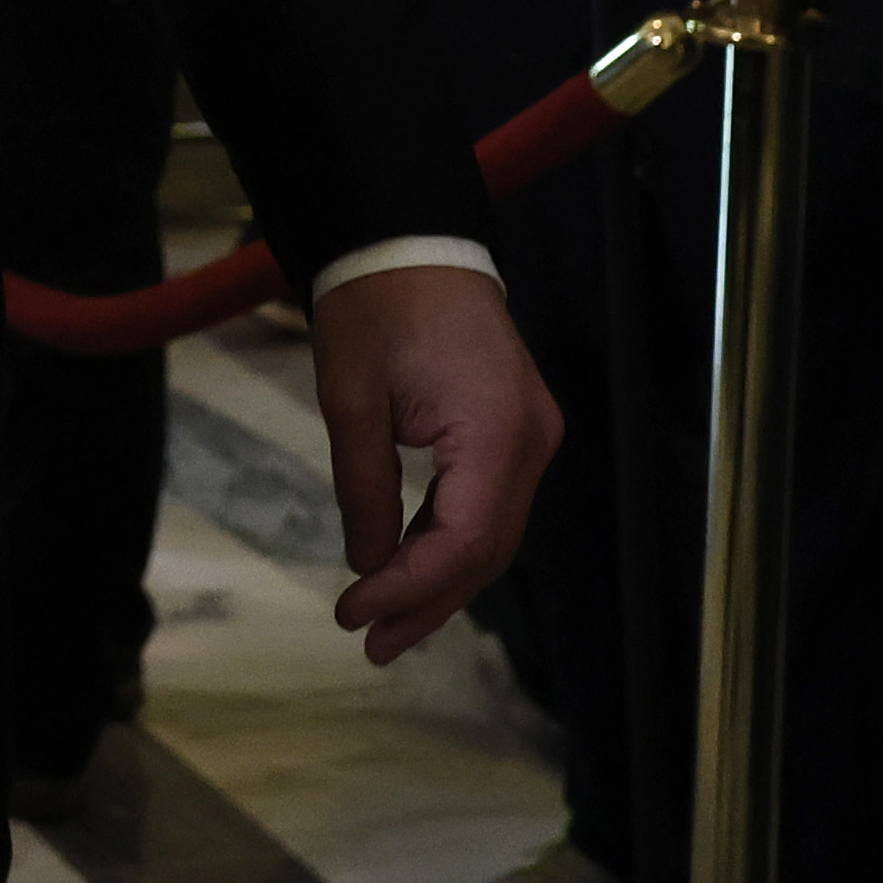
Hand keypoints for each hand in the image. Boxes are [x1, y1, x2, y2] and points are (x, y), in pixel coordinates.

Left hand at [306, 262, 559, 663]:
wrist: (412, 240)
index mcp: (495, 430)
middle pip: (488, 549)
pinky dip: (449, 541)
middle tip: (371, 643)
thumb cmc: (376, 305)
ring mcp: (531, 435)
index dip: (411, 588)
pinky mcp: (517, 429)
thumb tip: (369, 563)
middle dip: (429, 601)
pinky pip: (489, 503)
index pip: (464, 540)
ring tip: (384, 626)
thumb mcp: (351, 398)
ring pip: (492, 534)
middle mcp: (530, 440)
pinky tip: (408, 569)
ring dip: (440, 580)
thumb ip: (364, 487)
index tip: (354, 613)